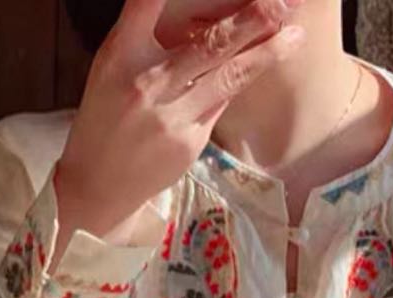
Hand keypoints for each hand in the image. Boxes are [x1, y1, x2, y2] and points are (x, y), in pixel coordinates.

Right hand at [54, 0, 307, 243]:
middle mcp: (148, 82)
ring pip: (228, 77)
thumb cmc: (108, 116)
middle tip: (284, 1)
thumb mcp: (113, 66)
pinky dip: (244, 78)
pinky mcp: (189, 142)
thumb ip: (147, 36)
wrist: (98, 183)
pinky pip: (222, 102)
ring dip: (266, 53)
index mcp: (121, 54)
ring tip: (295, 34)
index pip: (146, 5)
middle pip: (209, 44)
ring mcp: (172, 116)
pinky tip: (268, 58)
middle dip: (252, 20)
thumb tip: (201, 15)